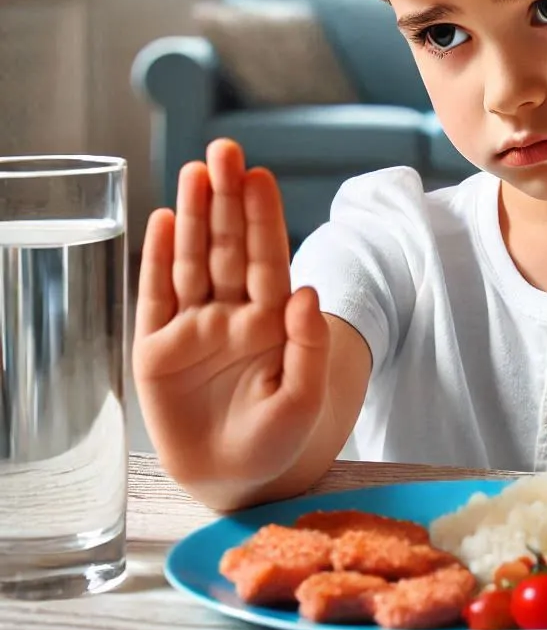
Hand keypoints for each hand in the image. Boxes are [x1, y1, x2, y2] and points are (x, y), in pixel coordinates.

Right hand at [133, 139, 330, 503]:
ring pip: (191, 261)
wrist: (235, 479)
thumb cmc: (278, 439)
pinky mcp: (156, 350)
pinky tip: (162, 220)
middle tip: (226, 149)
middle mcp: (231, 314)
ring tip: (194, 171)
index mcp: (270, 321)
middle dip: (226, 200)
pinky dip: (157, 260)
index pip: (266, 259)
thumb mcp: (304, 399)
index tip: (260, 176)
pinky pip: (156, 297)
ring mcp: (193, 328)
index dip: (262, 218)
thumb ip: (308, 347)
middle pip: (227, 247)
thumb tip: (307, 292)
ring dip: (192, 217)